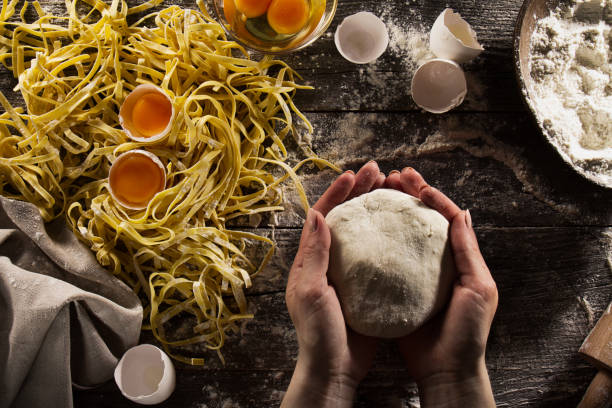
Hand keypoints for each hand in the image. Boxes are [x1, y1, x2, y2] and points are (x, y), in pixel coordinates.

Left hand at [282, 161, 384, 407]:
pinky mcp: (366, 285)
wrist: (334, 367)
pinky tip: (404, 227)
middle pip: (344, 217)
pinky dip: (388, 235)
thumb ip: (314, 254)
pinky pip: (377, 252)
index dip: (337, 193)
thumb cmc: (318, 332)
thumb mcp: (310, 291)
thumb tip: (317, 214)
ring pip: (362, 231)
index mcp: (309, 259)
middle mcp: (327, 260)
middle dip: (359, 192)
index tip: (355, 174)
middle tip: (380, 172)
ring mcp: (348, 272)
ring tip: (394, 190)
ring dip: (375, 208)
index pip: (323, 216)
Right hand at [387, 168, 497, 406]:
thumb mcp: (478, 288)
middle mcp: (436, 260)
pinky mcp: (398, 288)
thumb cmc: (467, 331)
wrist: (446, 369)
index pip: (445, 216)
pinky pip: (388, 258)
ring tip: (377, 192)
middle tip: (391, 176)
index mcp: (459, 257)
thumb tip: (461, 213)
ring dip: (393, 210)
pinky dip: (379, 239)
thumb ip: (467, 251)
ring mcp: (415, 273)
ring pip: (403, 233)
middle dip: (409, 194)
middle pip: (422, 219)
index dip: (430, 195)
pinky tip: (366, 227)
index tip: (412, 180)